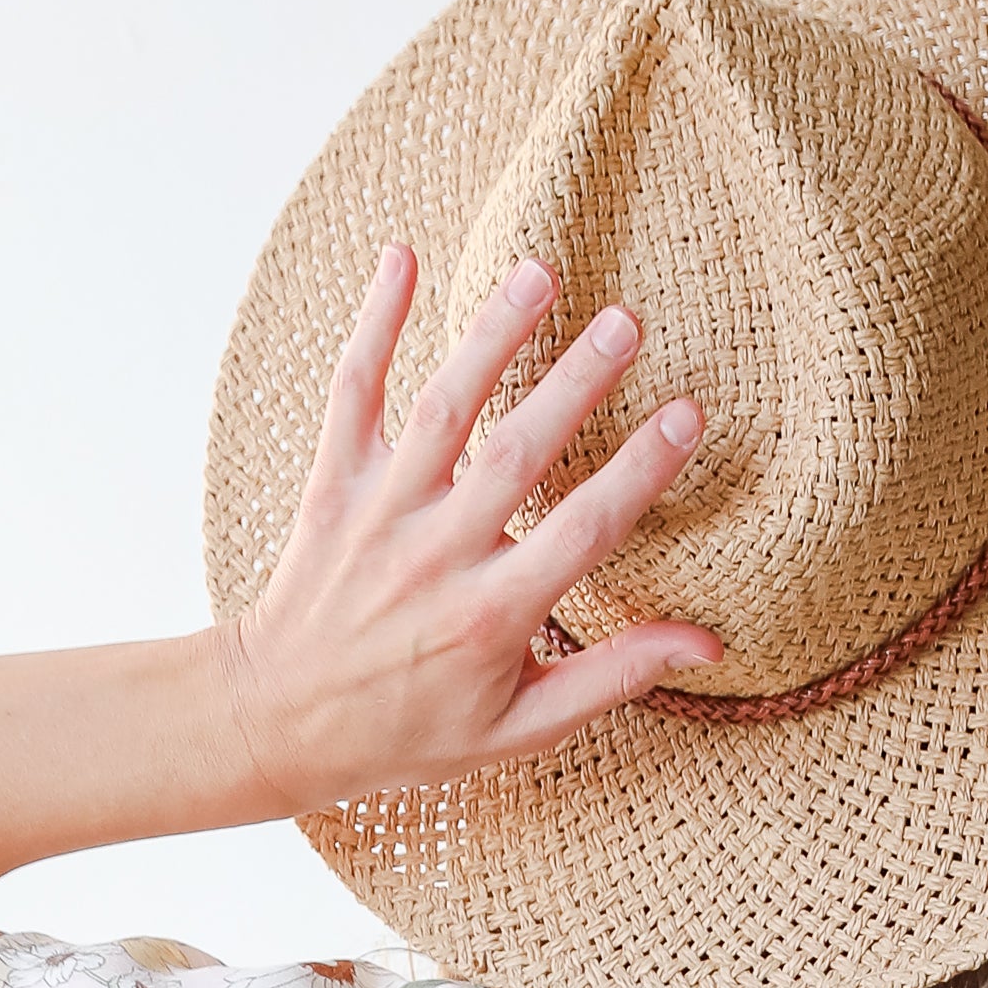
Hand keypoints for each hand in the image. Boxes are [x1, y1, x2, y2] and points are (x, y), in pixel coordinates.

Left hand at [212, 249, 720, 811]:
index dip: (639, 472)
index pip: (583, 531)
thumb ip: (611, 679)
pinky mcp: (333, 483)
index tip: (686, 416)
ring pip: (442, 408)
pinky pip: (353, 392)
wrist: (281, 723)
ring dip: (490, 334)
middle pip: (518, 453)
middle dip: (574, 383)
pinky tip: (402, 256)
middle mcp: (438, 555)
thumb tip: (706, 649)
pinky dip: (372, 323)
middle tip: (627, 321)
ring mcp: (381, 513)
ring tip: (540, 274)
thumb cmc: (411, 732)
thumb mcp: (520, 729)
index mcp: (492, 616)